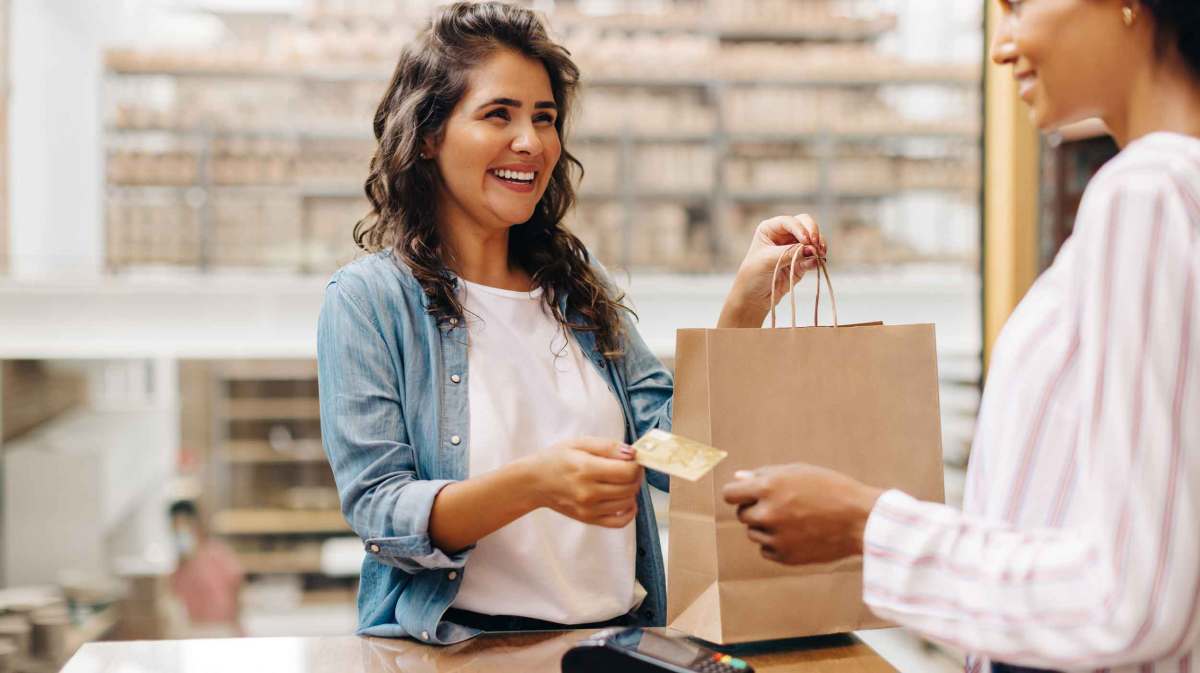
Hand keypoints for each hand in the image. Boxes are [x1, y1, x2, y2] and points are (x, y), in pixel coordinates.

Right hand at [529, 437, 642, 527]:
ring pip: (628, 503)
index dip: (636, 464)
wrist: (534, 482)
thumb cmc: (556, 459)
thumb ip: (608, 447)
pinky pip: (620, 522)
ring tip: (622, 480)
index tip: (633, 459)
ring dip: (632, 490)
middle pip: (630, 487)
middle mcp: (589, 492)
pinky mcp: (589, 519)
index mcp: (586, 469)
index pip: (628, 471)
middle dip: (636, 475)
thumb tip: (632, 453)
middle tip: (629, 467)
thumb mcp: (579, 443)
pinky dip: (629, 512)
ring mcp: (589, 509)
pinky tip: (625, 500)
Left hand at [719, 214, 827, 327]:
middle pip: (805, 224)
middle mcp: (784, 234)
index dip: (800, 228)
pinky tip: (818, 263)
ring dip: (819, 245)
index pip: (789, 222)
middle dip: (813, 232)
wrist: (754, 297)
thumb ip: (789, 253)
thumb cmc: (753, 275)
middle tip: (817, 244)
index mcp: (770, 228)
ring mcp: (794, 247)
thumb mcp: (767, 261)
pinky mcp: (802, 262)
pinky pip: (814, 256)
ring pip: (813, 239)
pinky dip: (818, 259)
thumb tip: (811, 249)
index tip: (806, 240)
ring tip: (820, 255)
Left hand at [721, 463, 881, 564]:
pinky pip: (766, 550)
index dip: (738, 493)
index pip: (730, 493)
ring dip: (765, 527)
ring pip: (753, 533)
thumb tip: (738, 477)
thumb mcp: (798, 472)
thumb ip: (765, 475)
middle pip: (742, 514)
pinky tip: (797, 535)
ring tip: (794, 520)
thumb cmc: (831, 489)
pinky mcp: (786, 557)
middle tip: (782, 505)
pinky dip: (776, 544)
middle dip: (755, 509)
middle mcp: (769, 513)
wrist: (861, 520)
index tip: (747, 494)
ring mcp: (777, 537)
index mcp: (769, 487)